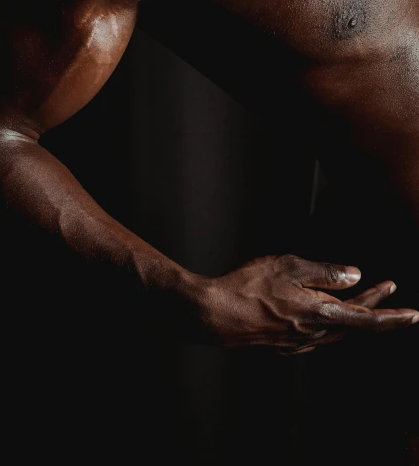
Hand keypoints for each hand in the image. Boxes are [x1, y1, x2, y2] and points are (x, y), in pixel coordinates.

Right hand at [193, 254, 418, 352]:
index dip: (392, 316)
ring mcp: (298, 343)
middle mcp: (314, 334)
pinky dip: (330, 322)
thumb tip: (355, 276)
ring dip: (353, 315)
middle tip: (388, 291)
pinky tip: (324, 314)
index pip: (367, 318)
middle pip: (354, 324)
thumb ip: (325, 272)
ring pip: (337, 331)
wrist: (213, 315)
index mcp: (319, 314)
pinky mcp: (283, 345)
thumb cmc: (247, 287)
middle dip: (375, 308)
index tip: (413, 313)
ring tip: (362, 298)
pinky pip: (318, 336)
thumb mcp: (289, 266)